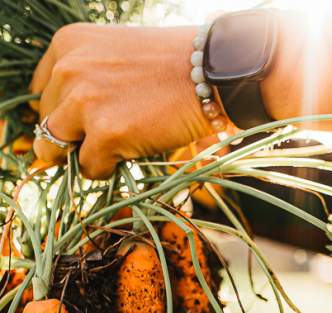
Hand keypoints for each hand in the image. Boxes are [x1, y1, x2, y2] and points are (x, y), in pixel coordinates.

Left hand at [30, 23, 228, 179]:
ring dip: (82, 155)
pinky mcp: (106, 134)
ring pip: (57, 147)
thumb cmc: (171, 65)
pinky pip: (89, 167)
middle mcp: (68, 70)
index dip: (62, 113)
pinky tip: (128, 155)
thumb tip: (70, 123)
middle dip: (72, 137)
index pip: (43, 92)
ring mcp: (84, 103)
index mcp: (67, 44)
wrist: (208, 73)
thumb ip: (87, 78)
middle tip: (103, 140)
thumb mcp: (115, 55)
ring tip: (113, 150)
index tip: (82, 124)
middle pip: (47, 122)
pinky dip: (105, 169)